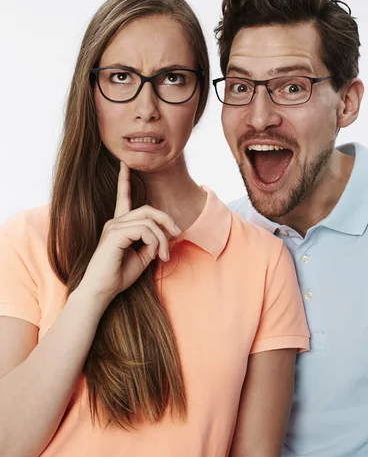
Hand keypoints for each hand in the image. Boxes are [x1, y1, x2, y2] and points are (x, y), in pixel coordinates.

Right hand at [80, 161, 180, 301]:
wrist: (101, 292)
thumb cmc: (118, 276)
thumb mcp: (142, 257)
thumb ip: (152, 243)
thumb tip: (164, 235)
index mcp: (119, 225)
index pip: (123, 197)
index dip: (124, 180)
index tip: (124, 164)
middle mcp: (115, 222)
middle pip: (148, 210)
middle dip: (167, 220)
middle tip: (178, 236)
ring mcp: (113, 227)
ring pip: (149, 220)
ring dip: (162, 238)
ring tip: (164, 256)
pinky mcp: (115, 234)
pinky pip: (144, 230)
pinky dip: (155, 241)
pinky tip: (155, 255)